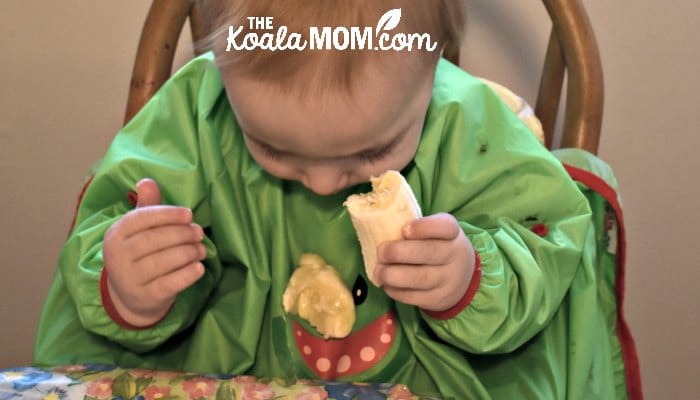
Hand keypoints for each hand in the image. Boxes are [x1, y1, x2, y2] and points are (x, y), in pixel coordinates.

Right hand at [102, 178, 206, 326]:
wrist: (129, 297)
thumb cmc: (139, 254)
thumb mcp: (139, 230)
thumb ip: (146, 207)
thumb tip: (147, 181)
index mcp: (115, 234)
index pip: (141, 219)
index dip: (167, 214)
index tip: (189, 214)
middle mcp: (117, 257)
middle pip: (154, 240)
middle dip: (182, 234)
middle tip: (199, 232)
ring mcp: (129, 279)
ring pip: (163, 262)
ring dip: (188, 252)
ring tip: (202, 248)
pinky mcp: (145, 297)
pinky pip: (169, 284)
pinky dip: (187, 274)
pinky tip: (199, 267)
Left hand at [375, 213, 474, 311]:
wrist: (461, 276)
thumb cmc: (437, 247)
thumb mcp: (435, 233)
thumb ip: (414, 229)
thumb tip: (379, 228)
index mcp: (453, 233)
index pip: (445, 226)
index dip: (424, 227)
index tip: (404, 229)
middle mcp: (455, 255)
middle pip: (430, 252)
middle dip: (399, 252)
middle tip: (381, 252)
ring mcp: (449, 279)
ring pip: (421, 278)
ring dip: (394, 275)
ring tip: (378, 272)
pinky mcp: (439, 299)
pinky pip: (416, 296)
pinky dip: (397, 291)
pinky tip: (387, 284)